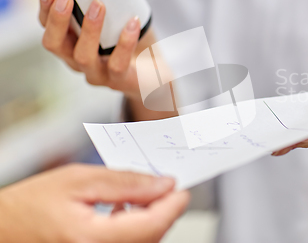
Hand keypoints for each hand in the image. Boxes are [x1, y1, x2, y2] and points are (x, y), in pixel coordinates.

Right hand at [0, 164, 188, 242]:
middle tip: (165, 185)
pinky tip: (127, 211)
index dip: (174, 204)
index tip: (182, 187)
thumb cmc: (28, 205)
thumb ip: (126, 181)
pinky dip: (137, 229)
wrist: (1, 228)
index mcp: (91, 239)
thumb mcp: (79, 179)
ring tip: (144, 194)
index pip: (153, 225)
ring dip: (152, 219)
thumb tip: (163, 184)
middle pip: (153, 236)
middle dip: (164, 209)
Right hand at [39, 0, 170, 120]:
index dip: (45, 9)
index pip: (48, 28)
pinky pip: (118, 64)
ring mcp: (97, 74)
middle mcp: (77, 61)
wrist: (154, 72)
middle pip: (55, 45)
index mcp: (70, 45)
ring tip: (98, 5)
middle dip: (57, 20)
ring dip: (89, 29)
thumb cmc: (129, 42)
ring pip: (83, 57)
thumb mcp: (113, 20)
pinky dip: (125, 42)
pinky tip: (132, 23)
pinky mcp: (119, 81)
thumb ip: (103, 1)